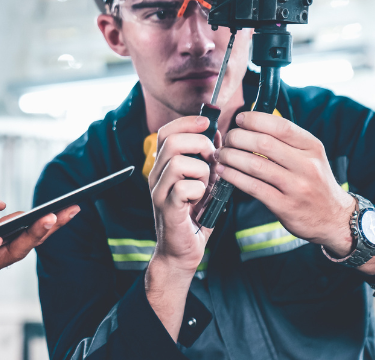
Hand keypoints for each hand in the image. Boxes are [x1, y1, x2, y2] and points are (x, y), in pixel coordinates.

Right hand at [142, 116, 214, 338]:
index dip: (186, 123)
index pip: (166, 133)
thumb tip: (218, 135)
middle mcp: (156, 177)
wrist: (182, 253)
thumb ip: (209, 161)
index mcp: (163, 168)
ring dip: (201, 170)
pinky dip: (199, 190)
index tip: (206, 123)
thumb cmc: (194, 218)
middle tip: (213, 159)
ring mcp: (159, 193)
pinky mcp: (168, 210)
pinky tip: (202, 199)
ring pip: (177, 163)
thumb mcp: (204, 183)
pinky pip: (183, 188)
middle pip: (171, 142)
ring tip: (207, 184)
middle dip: (199, 145)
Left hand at [216, 112, 354, 254]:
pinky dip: (233, 176)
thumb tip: (251, 123)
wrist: (334, 218)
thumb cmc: (315, 182)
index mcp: (312, 147)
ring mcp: (296, 187)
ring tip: (221, 154)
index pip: (281, 126)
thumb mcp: (311, 156)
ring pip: (255, 165)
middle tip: (227, 140)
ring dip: (231, 157)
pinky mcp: (285, 206)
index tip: (239, 119)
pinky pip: (252, 187)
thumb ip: (287, 141)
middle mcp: (306, 165)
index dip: (255, 119)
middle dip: (237, 138)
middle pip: (263, 143)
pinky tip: (223, 171)